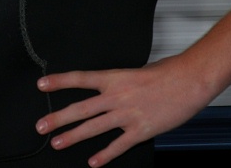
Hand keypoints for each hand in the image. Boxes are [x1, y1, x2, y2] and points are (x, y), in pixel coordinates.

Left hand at [34, 56, 210, 166]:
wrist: (189, 81)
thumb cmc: (165, 74)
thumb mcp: (134, 72)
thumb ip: (117, 83)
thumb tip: (107, 91)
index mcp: (113, 78)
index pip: (79, 79)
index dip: (58, 81)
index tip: (41, 85)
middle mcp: (116, 96)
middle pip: (80, 108)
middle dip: (58, 118)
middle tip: (41, 126)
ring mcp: (127, 114)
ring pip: (93, 127)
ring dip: (73, 136)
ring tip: (57, 142)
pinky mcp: (141, 129)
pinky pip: (118, 145)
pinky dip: (105, 155)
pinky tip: (93, 162)